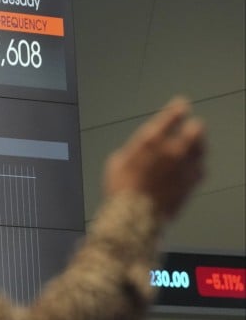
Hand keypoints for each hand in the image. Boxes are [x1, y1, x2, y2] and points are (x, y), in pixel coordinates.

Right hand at [104, 97, 205, 220]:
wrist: (135, 215)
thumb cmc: (121, 188)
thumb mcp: (118, 161)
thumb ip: (136, 150)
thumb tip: (142, 150)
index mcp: (152, 140)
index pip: (172, 116)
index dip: (178, 108)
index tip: (181, 104)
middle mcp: (173, 150)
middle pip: (195, 130)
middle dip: (193, 126)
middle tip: (192, 125)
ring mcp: (186, 166)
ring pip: (201, 148)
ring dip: (197, 144)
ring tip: (194, 144)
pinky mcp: (193, 183)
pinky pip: (200, 168)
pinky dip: (196, 164)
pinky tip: (192, 166)